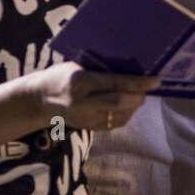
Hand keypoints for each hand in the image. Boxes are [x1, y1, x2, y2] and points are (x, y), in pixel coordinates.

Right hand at [23, 61, 157, 130]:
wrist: (38, 101)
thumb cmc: (61, 76)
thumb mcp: (77, 66)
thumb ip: (100, 69)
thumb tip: (132, 67)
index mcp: (80, 82)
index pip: (115, 83)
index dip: (138, 83)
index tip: (156, 81)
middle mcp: (82, 102)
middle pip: (119, 103)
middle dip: (139, 96)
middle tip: (149, 89)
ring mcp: (84, 118)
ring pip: (119, 116)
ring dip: (134, 106)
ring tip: (138, 95)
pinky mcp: (87, 128)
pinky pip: (113, 124)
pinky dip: (125, 115)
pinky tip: (127, 105)